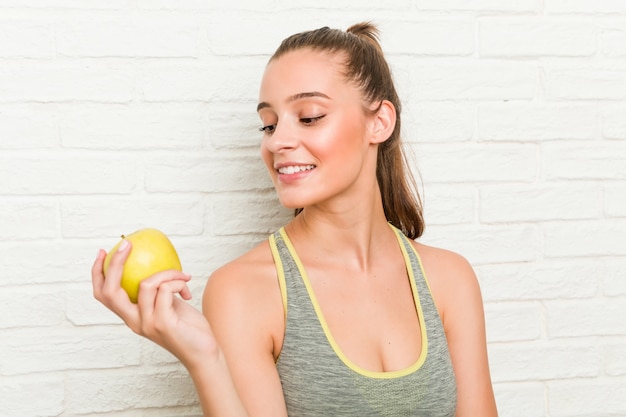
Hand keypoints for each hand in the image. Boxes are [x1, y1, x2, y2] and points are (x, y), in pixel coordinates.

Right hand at [92, 240, 218, 367]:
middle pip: (111, 292)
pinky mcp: (162, 323)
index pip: (104, 295)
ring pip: (146, 284)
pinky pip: (166, 290)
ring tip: (183, 277)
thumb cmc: (188, 326)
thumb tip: (154, 260)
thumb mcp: (169, 303)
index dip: (98, 273)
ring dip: (167, 273)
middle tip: (127, 244)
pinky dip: (177, 282)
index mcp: (131, 316)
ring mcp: (146, 324)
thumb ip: (158, 289)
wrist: (204, 352)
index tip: (102, 252)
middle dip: (115, 264)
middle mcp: (134, 322)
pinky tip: (187, 289)